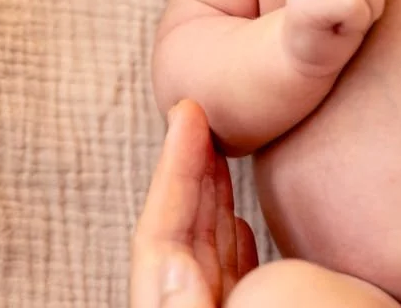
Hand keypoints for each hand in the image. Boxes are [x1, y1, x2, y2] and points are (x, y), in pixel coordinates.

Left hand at [131, 100, 257, 307]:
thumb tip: (174, 262)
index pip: (161, 233)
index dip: (173, 167)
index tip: (187, 111)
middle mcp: (190, 305)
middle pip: (181, 233)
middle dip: (189, 170)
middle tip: (198, 111)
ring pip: (208, 252)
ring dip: (213, 198)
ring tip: (219, 150)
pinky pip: (234, 279)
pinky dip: (234, 245)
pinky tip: (240, 225)